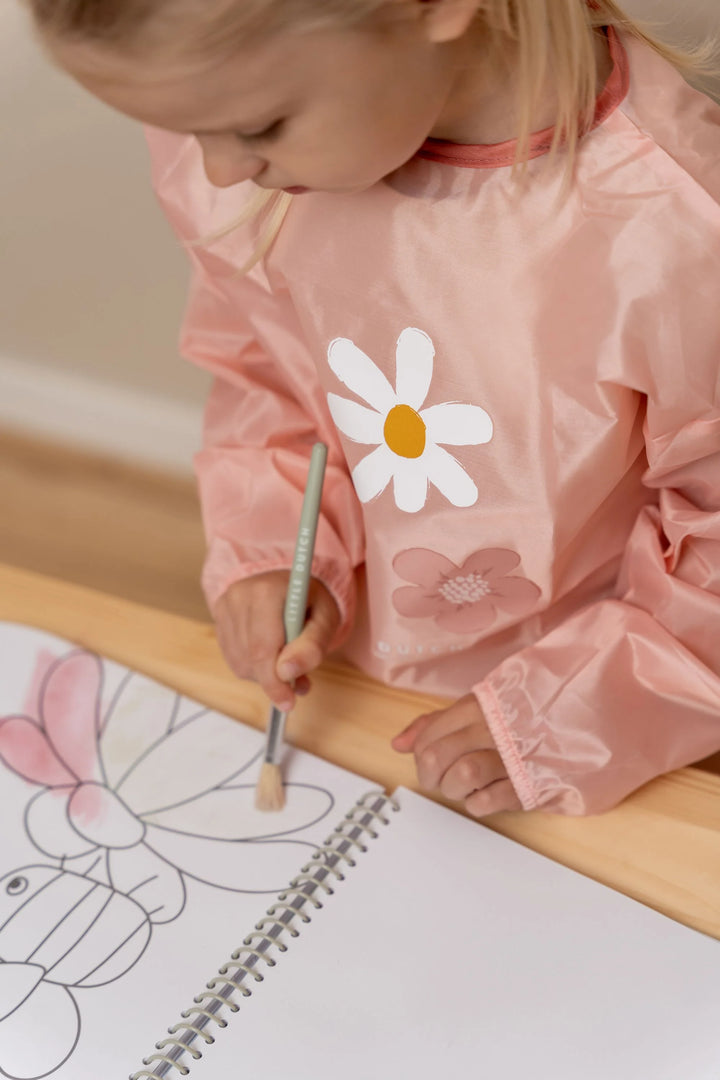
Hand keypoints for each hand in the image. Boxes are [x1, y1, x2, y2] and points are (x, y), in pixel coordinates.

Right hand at [214, 571, 340, 710]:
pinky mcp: (219, 617)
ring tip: (287, 663)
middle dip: (273, 680)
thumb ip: (312, 646)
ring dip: (264, 674)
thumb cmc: (310, 598)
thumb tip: (287, 674)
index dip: (274, 682)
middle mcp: (239, 597)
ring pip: (240, 662)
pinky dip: (253, 665)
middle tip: (295, 687)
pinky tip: (270, 654)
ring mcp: (225, 607)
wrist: (288, 578)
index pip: (263, 649)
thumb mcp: (326, 618)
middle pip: (250, 658)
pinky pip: (233, 657)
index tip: (288, 702)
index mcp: (267, 591)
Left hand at [391, 694, 520, 816]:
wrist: (578, 723)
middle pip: (437, 756)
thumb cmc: (521, 719)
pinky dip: (478, 803)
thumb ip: (436, 724)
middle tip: (440, 780)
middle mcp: (492, 727)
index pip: (428, 735)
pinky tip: (484, 796)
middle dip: (431, 776)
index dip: (420, 754)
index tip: (430, 761)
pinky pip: (488, 801)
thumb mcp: (479, 710)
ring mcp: (512, 755)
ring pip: (462, 776)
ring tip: (464, 788)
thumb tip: (398, 744)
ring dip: (454, 789)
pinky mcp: (529, 782)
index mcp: (477, 706)